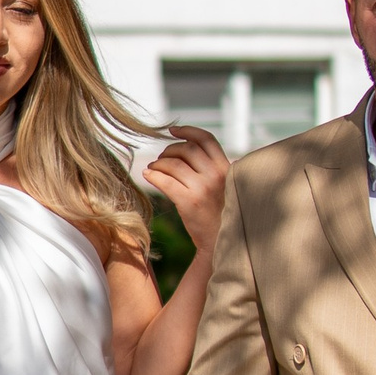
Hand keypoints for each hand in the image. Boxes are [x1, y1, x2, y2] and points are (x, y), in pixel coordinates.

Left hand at [142, 127, 230, 251]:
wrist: (221, 243)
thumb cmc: (222, 214)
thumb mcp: (226, 187)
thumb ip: (212, 168)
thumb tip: (185, 148)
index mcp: (227, 168)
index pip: (207, 139)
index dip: (188, 131)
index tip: (173, 130)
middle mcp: (217, 175)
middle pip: (187, 149)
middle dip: (169, 150)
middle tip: (161, 158)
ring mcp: (203, 188)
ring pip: (173, 164)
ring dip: (158, 163)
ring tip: (153, 169)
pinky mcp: (189, 202)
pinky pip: (165, 181)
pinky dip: (153, 176)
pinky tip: (148, 176)